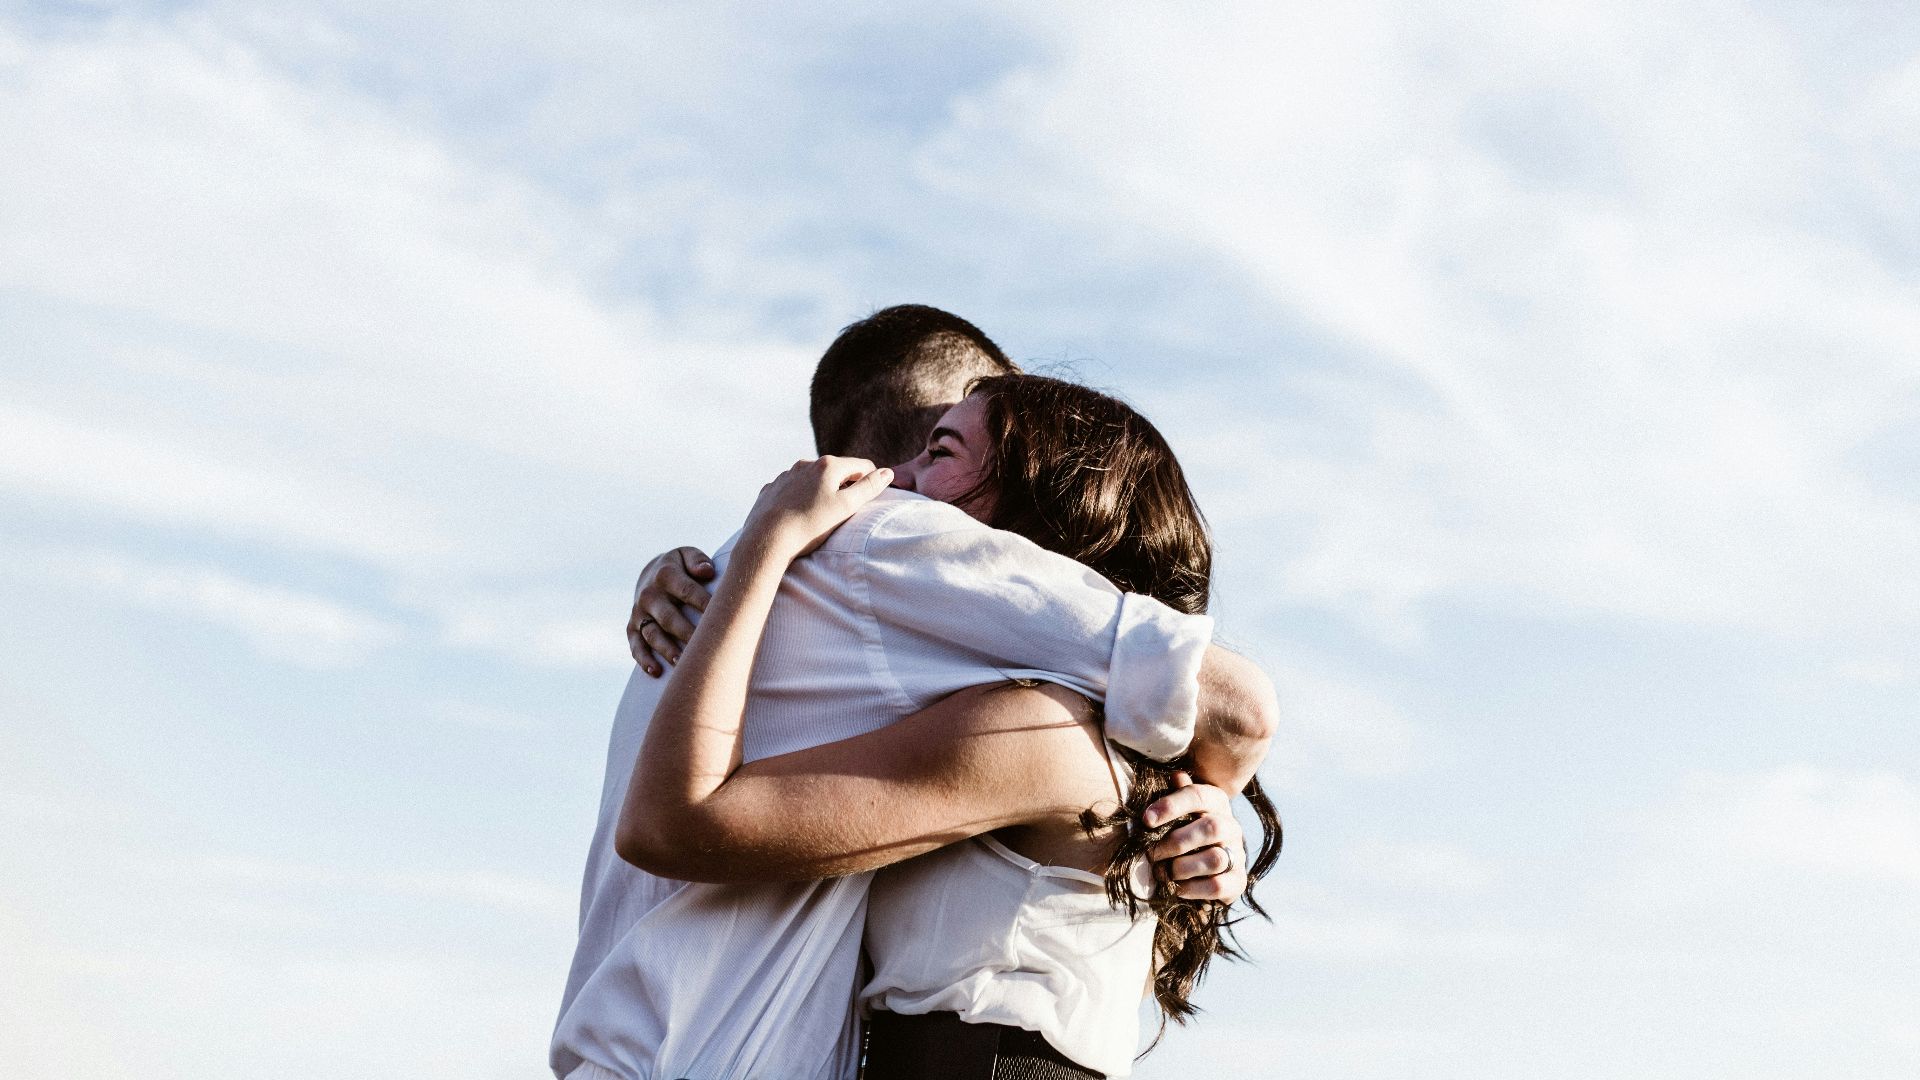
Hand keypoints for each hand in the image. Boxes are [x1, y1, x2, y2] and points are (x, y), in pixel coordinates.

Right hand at [629, 546, 715, 675]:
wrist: (650, 573)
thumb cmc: (680, 567)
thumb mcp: (687, 555)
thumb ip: (697, 560)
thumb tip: (707, 571)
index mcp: (666, 575)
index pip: (688, 591)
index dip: (705, 604)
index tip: (722, 618)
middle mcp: (649, 595)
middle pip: (669, 617)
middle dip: (687, 633)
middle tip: (705, 647)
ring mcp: (639, 613)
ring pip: (652, 634)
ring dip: (666, 649)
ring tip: (681, 663)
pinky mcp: (632, 628)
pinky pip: (636, 645)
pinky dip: (643, 659)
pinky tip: (656, 672)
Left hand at [739, 457, 892, 561]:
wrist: (767, 540)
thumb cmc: (810, 525)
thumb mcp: (846, 507)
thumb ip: (868, 488)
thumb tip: (887, 472)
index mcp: (828, 465)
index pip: (862, 465)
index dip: (871, 481)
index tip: (870, 499)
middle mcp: (805, 464)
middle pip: (836, 471)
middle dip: (845, 486)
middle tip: (846, 511)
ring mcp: (786, 475)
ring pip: (812, 479)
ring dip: (821, 491)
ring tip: (821, 515)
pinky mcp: (771, 489)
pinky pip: (792, 489)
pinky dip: (800, 498)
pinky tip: (798, 515)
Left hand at [1144, 773, 1248, 903]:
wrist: (1202, 870)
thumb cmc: (1181, 831)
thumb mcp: (1177, 812)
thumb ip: (1175, 795)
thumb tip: (1176, 775)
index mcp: (1216, 802)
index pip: (1197, 795)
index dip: (1171, 805)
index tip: (1146, 820)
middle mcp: (1231, 826)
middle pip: (1211, 827)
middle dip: (1176, 842)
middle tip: (1152, 854)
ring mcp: (1237, 854)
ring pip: (1215, 858)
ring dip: (1182, 868)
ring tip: (1164, 873)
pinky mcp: (1237, 881)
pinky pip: (1217, 886)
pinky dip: (1192, 888)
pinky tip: (1177, 888)